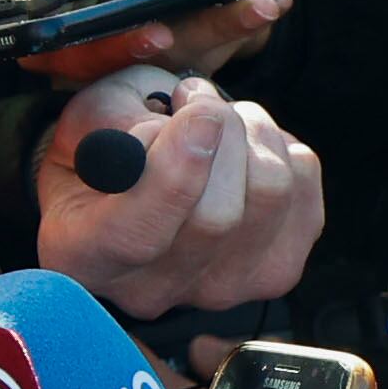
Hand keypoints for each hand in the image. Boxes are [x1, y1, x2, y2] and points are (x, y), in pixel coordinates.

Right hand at [38, 69, 323, 316]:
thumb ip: (117, 121)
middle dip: (219, 129)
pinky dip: (280, 146)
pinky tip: (243, 146)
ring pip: (268, 195)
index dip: (174, 174)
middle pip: (216, 218)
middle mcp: (149, 290)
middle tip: (194, 98)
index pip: (135, 236)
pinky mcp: (274, 270)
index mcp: (85, 254)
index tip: (194, 114)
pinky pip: (302, 186)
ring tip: (218, 115)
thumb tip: (180, 132)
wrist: (134, 171)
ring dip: (250, 129)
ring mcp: (218, 289)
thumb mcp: (86, 115)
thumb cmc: (102, 141)